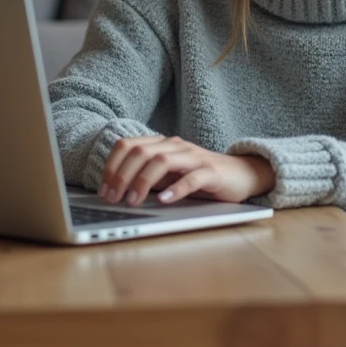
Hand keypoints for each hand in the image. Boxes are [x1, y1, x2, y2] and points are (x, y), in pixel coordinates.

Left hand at [99, 135, 275, 206]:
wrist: (242, 174)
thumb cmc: (201, 177)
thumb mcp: (169, 177)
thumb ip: (147, 179)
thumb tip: (117, 193)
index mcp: (162, 144)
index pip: (128, 146)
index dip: (112, 166)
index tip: (103, 190)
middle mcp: (176, 146)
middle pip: (140, 152)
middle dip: (122, 176)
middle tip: (113, 199)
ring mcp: (194, 157)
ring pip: (162, 160)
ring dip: (142, 182)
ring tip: (133, 201)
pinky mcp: (212, 172)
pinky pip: (192, 177)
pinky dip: (175, 188)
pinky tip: (164, 200)